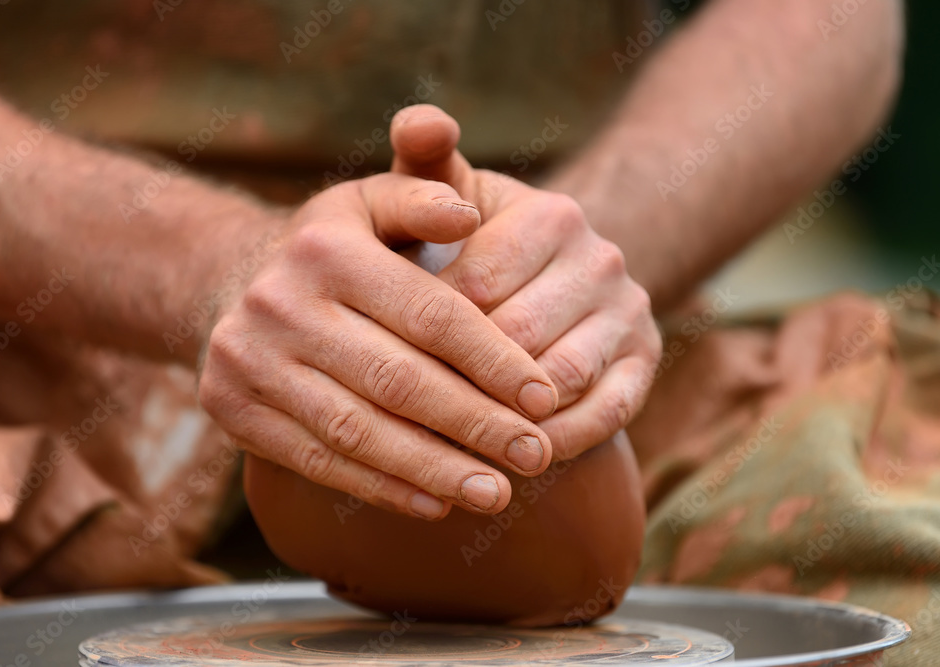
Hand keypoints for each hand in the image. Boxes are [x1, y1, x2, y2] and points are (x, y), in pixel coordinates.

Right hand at [198, 173, 560, 520]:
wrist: (239, 285)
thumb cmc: (340, 247)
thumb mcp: (376, 202)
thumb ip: (424, 195)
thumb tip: (468, 213)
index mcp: (328, 246)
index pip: (430, 314)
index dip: (493, 360)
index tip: (544, 399)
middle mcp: (278, 300)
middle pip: (397, 379)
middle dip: (474, 423)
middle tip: (534, 456)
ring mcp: (247, 359)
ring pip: (356, 430)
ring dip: (433, 468)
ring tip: (495, 493)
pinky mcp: (229, 408)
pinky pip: (314, 460)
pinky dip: (379, 487)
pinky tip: (434, 504)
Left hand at [390, 105, 661, 459]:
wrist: (546, 281)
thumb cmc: (471, 242)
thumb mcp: (447, 200)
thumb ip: (424, 167)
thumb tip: (420, 120)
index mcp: (551, 215)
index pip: (477, 286)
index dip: (422, 330)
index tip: (375, 361)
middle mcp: (602, 259)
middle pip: (517, 338)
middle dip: (458, 381)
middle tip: (399, 417)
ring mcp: (631, 313)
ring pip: (558, 381)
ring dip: (504, 420)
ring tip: (445, 447)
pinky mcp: (647, 362)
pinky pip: (605, 415)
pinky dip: (557, 441)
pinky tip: (510, 456)